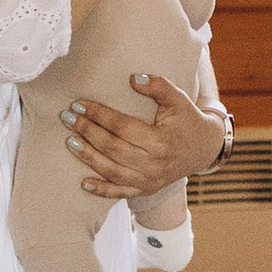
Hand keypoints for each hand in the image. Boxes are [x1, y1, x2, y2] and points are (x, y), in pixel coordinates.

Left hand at [64, 70, 217, 202]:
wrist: (204, 148)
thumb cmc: (187, 119)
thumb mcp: (178, 98)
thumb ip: (158, 86)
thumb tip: (133, 78)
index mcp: (162, 141)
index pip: (122, 127)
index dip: (99, 115)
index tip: (79, 104)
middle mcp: (155, 165)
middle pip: (113, 148)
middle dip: (87, 132)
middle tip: (67, 118)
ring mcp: (150, 181)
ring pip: (112, 171)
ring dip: (88, 157)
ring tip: (70, 140)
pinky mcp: (147, 190)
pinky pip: (120, 193)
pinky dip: (101, 190)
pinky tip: (83, 183)